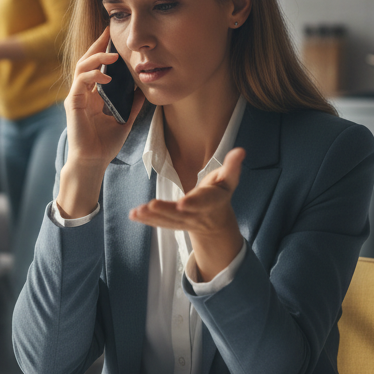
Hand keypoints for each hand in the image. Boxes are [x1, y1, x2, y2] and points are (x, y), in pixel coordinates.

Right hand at [64, 28, 144, 166]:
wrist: (93, 161)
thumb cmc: (105, 144)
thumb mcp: (125, 120)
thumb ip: (132, 105)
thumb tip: (144, 91)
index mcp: (92, 96)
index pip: (95, 67)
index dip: (103, 51)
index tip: (113, 37)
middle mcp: (82, 93)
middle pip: (86, 62)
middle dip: (97, 46)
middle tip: (108, 32)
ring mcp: (76, 97)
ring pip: (82, 68)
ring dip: (96, 58)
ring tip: (113, 55)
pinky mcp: (73, 103)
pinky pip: (80, 82)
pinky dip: (93, 76)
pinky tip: (106, 76)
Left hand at [129, 148, 245, 280]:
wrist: (215, 219)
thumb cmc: (220, 192)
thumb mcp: (229, 179)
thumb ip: (232, 166)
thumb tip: (241, 150)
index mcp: (212, 201)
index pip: (203, 203)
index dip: (193, 203)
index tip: (182, 203)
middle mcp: (197, 214)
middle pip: (181, 215)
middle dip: (166, 211)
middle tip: (151, 205)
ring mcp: (184, 221)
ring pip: (167, 221)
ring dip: (152, 216)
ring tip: (137, 211)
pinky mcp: (172, 223)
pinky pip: (159, 223)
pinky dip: (146, 220)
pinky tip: (133, 215)